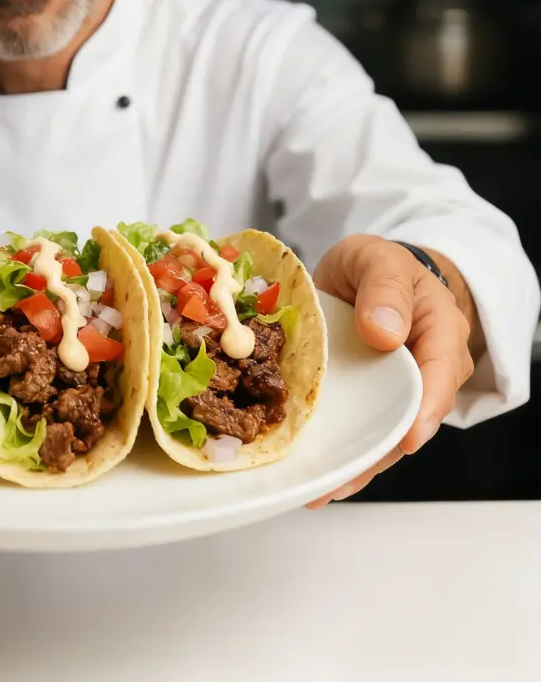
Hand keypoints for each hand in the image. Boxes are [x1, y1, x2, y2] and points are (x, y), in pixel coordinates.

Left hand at [307, 234, 472, 506]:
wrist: (370, 273)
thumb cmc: (378, 265)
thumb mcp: (378, 260)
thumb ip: (384, 288)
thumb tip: (384, 332)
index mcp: (438, 332)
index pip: (438, 376)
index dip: (422, 410)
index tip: (405, 439)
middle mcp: (423, 370)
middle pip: (409, 419)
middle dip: (378, 454)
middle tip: (339, 482)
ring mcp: (394, 390)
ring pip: (381, 433)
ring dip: (353, 464)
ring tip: (318, 492)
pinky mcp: (367, 398)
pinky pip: (358, 427)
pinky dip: (338, 450)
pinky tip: (312, 475)